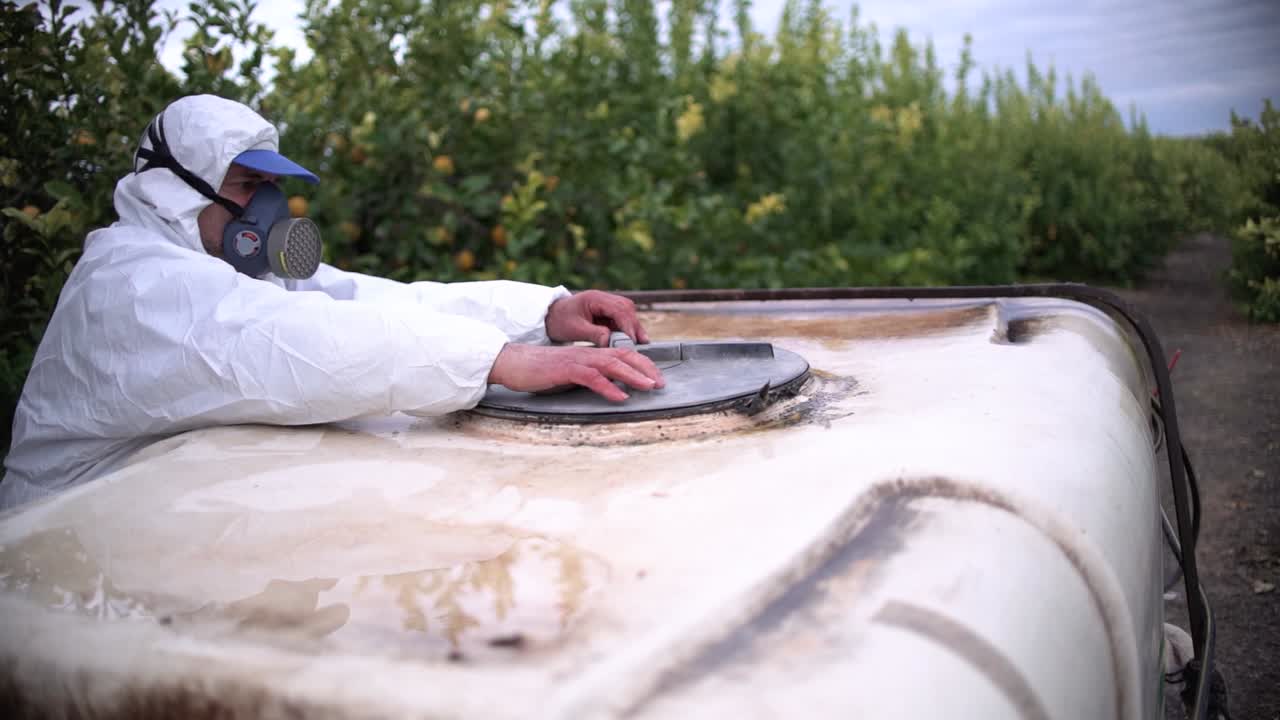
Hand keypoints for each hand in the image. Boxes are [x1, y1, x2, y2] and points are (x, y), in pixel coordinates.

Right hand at [488, 343, 664, 401]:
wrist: (513, 362)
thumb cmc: (540, 370)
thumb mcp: (570, 373)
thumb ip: (589, 376)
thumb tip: (607, 388)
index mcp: (590, 354)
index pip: (623, 354)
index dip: (643, 364)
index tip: (656, 378)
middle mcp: (587, 354)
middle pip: (624, 356)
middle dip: (646, 369)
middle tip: (661, 383)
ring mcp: (577, 360)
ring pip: (612, 364)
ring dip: (634, 376)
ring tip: (649, 387)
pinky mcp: (566, 370)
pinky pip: (592, 377)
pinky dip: (609, 387)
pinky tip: (620, 397)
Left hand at [545, 290, 649, 346]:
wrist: (550, 317)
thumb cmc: (559, 321)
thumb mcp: (575, 329)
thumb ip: (594, 334)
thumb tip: (610, 341)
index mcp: (595, 298)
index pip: (618, 309)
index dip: (627, 325)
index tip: (632, 340)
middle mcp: (603, 299)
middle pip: (627, 309)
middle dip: (634, 326)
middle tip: (642, 343)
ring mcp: (606, 305)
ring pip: (627, 314)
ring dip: (633, 328)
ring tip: (640, 344)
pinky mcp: (607, 314)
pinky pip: (622, 320)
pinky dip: (627, 330)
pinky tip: (631, 342)